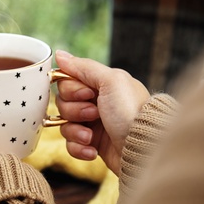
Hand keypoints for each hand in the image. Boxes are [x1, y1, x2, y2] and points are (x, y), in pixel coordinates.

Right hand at [55, 50, 149, 174]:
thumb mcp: (111, 81)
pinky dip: (79, 148)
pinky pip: (71, 145)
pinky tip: (92, 150)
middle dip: (75, 111)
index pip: (67, 82)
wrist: (144, 148)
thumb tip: (59, 54)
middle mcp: (94, 103)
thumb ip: (83, 67)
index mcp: (99, 85)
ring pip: (64, 125)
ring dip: (75, 132)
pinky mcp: (91, 144)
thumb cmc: (131, 112)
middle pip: (62, 103)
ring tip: (90, 137)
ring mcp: (92, 125)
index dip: (71, 89)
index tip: (87, 94)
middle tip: (94, 114)